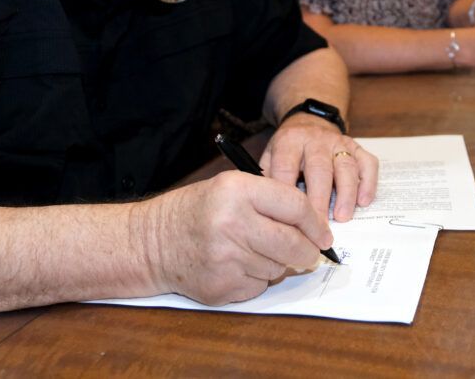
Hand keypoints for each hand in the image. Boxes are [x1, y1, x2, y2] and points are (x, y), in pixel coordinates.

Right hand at [147, 171, 332, 305]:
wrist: (150, 243)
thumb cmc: (195, 212)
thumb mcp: (229, 188)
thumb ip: (270, 201)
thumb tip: (315, 228)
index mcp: (236, 190)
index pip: (295, 206)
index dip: (316, 223)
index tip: (324, 234)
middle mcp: (232, 223)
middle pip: (294, 244)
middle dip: (308, 252)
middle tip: (309, 253)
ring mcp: (226, 258)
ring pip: (278, 267)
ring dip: (275, 263)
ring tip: (248, 251)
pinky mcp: (222, 286)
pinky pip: (259, 286)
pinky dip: (255, 278)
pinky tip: (234, 266)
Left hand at [259, 117, 377, 221]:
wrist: (308, 122)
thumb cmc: (288, 148)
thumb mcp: (270, 156)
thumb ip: (269, 178)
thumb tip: (270, 209)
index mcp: (289, 141)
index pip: (287, 168)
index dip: (289, 195)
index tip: (291, 220)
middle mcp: (316, 140)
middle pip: (319, 169)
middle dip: (320, 200)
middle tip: (320, 227)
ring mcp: (339, 143)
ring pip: (346, 167)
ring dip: (346, 194)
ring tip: (343, 218)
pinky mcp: (357, 147)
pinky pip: (368, 163)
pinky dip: (368, 183)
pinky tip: (364, 201)